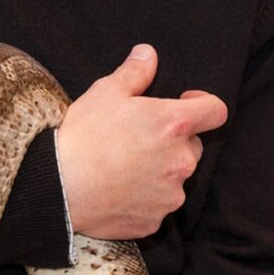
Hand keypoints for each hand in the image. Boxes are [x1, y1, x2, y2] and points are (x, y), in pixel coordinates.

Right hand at [56, 43, 227, 239]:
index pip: (215, 111)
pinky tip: (119, 190)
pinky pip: (158, 205)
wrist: (58, 185)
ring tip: (125, 167)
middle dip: (175, 141)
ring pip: (176, 178)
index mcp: (174, 125)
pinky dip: (145, 198)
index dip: (204, 104)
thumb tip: (148, 55)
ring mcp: (171, 194)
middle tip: (140, 139)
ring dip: (161, 171)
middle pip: (194, 147)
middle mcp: (181, 161)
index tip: (186, 103)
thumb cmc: (82, 136)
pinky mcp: (157, 220)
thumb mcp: (106, 93)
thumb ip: (135, 73)